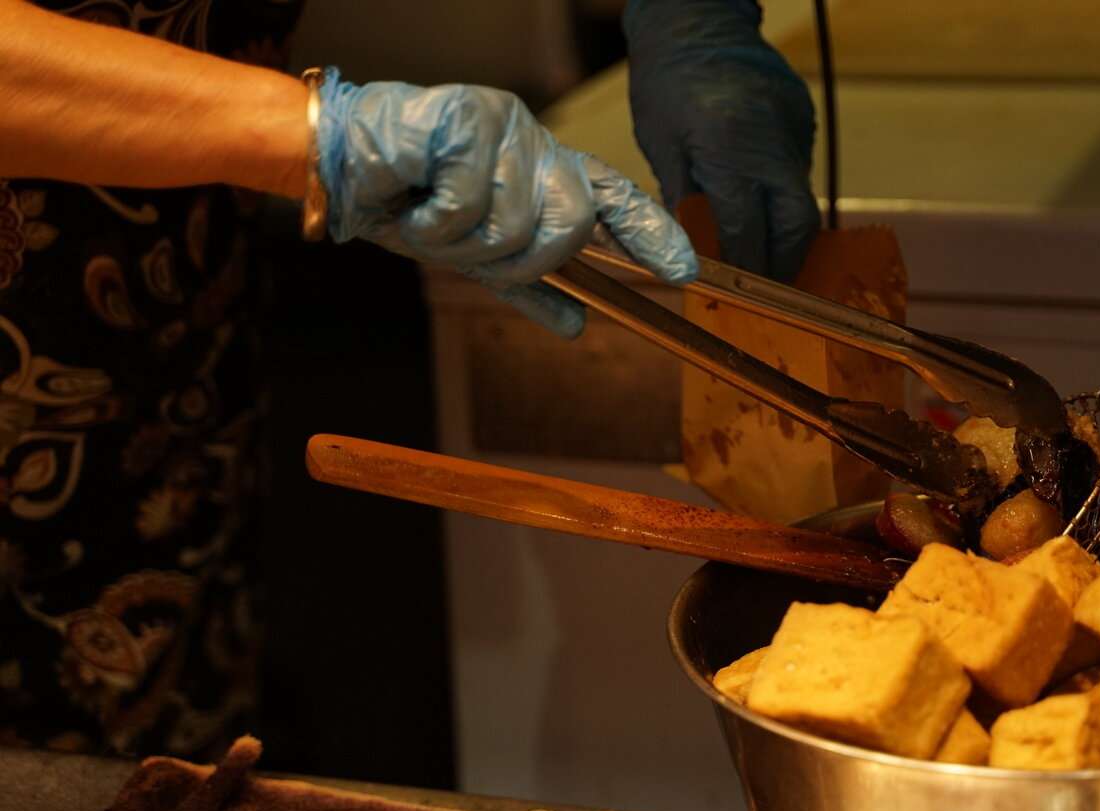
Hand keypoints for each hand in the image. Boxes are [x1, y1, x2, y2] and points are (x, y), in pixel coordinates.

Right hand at [316, 68, 696, 337]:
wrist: (335, 164)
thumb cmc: (405, 201)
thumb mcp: (472, 256)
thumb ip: (526, 287)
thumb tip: (578, 326)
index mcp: (541, 172)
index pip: (613, 196)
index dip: (652, 233)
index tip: (685, 272)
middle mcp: (533, 144)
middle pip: (572, 224)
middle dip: (522, 258)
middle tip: (469, 251)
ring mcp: (505, 126)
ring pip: (517, 223)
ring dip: (462, 244)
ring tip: (428, 219)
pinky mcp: (468, 116)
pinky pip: (469, 204)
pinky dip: (433, 221)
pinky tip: (411, 198)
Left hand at [625, 0, 819, 282]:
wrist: (696, 18)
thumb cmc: (665, 81)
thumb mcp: (661, 145)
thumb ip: (683, 201)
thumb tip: (698, 252)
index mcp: (730, 154)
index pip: (748, 232)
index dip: (746, 268)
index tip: (741, 292)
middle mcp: (772, 145)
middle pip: (797, 225)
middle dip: (785, 261)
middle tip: (768, 282)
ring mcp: (795, 129)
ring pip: (802, 198)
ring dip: (784, 227)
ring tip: (762, 244)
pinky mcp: (803, 117)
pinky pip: (799, 166)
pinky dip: (782, 189)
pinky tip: (761, 191)